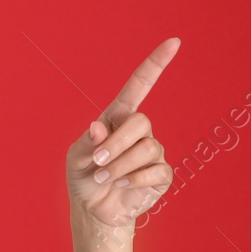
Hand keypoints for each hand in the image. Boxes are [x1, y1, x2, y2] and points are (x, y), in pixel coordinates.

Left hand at [66, 37, 180, 229]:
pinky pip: (156, 170)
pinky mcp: (161, 174)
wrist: (94, 209)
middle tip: (98, 162)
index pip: (139, 85)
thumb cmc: (85, 177)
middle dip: (117, 143)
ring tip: (104, 178)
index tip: (174, 42)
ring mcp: (152, 152)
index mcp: (117, 118)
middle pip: (141, 122)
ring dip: (120, 166)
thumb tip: (98, 128)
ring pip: (147, 148)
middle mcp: (138, 131)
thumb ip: (87, 143)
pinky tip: (123, 186)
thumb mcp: (77, 159)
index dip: (155, 64)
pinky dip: (134, 180)